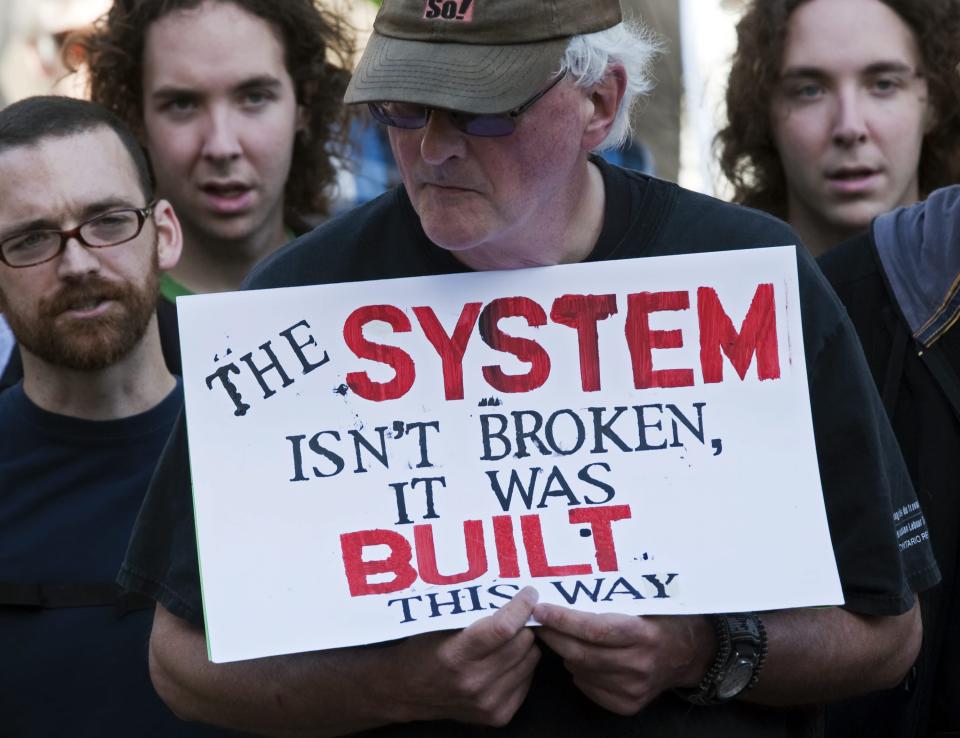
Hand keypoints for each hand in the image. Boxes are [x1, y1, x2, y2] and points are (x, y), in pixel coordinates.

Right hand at [389, 586, 540, 726]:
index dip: (521, 607)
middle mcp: (474, 682)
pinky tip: (506, 660)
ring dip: (525, 644)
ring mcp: (487, 702)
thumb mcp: (440, 624)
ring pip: (531, 660)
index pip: (503, 628)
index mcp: (456, 655)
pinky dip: (522, 666)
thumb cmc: (423, 649)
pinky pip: (528, 680)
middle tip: (518, 615)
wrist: (407, 692)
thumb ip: (474, 612)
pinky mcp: (498, 715)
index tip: (528, 594)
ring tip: (511, 637)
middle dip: (524, 624)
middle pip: (522, 643)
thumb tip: (512, 597)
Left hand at [534, 604, 714, 714]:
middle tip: (538, 621)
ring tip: (560, 636)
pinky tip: (579, 657)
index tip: (541, 609)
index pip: (594, 629)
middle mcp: (639, 664)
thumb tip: (568, 589)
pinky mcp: (628, 704)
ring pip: (581, 670)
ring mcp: (633, 688)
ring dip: (564, 652)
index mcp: (642, 634)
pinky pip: (588, 687)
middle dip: (553, 635)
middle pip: (582, 652)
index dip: (563, 620)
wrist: (690, 654)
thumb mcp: (645, 602)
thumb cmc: (662, 620)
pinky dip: (578, 671)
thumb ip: (612, 599)